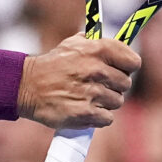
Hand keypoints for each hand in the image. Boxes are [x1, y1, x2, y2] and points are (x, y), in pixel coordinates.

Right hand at [17, 35, 139, 131]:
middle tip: (98, 84)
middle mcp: (97, 70)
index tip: (121, 69)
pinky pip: (107, 118)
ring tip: (87, 96)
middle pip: (126, 84)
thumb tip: (121, 44)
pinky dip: (98, 117)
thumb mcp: (73, 43)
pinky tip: (85, 109)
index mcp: (97, 50)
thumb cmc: (54, 64)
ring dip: (105, 102)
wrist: (28, 86)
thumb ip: (98, 43)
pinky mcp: (85, 113)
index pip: (133, 62)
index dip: (128, 67)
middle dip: (114, 85)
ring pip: (117, 102)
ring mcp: (92, 93)